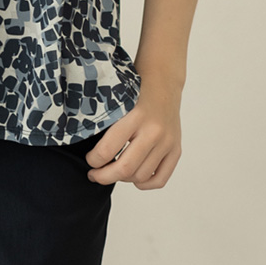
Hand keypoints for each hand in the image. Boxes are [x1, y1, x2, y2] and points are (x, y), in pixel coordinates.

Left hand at [84, 74, 182, 189]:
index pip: (107, 150)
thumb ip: (106, 123)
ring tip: (113, 170)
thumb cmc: (136, 90)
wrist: (162, 81)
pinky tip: (133, 176)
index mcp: (134, 116)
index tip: (89, 160)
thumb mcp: (117, 100)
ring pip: (141, 176)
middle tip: (94, 174)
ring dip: (123, 179)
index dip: (93, 160)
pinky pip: (160, 179)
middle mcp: (153, 131)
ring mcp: (167, 142)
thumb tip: (90, 151)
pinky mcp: (176, 149)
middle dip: (103, 176)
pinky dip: (144, 184)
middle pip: (124, 169)